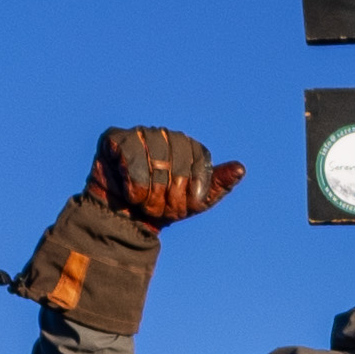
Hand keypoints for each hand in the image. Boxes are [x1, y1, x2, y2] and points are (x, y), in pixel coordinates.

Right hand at [84, 126, 245, 225]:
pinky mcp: (114, 138)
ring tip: (145, 204)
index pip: (199, 159)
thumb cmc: (163, 207)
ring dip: (151, 192)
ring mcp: (139, 134)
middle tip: (162, 209)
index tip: (187, 206)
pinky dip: (132, 184)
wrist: (126, 219)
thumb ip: (218, 184)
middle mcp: (165, 134)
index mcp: (188, 146)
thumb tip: (240, 168)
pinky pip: (129, 157)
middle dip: (171, 193)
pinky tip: (130, 194)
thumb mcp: (196, 201)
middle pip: (177, 159)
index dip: (193, 186)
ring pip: (154, 159)